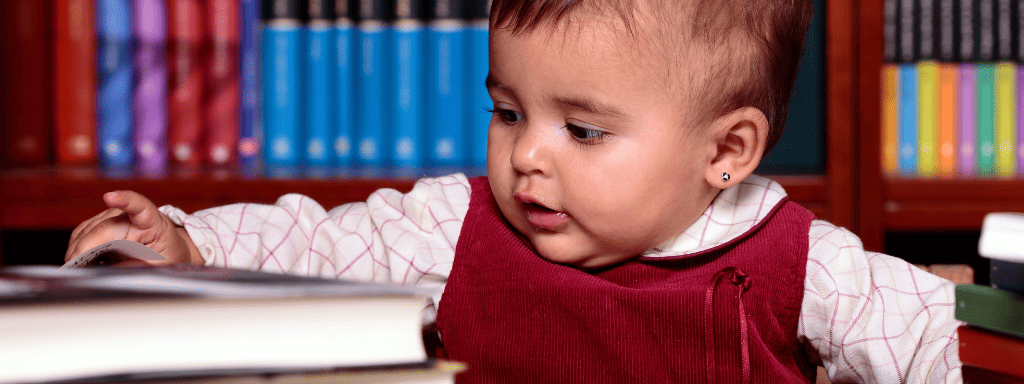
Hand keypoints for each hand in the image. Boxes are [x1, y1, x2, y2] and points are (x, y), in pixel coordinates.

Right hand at [65, 191, 201, 265]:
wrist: (168, 249)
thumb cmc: (167, 255)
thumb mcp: (163, 265)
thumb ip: (140, 267)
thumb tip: (111, 270)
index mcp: (152, 222)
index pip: (139, 206)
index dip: (125, 200)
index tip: (109, 197)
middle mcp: (129, 215)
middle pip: (101, 228)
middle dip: (84, 250)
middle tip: (76, 270)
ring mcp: (112, 217)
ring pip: (86, 231)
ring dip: (77, 251)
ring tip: (79, 269)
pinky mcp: (100, 224)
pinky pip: (81, 235)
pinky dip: (77, 249)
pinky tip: (81, 263)